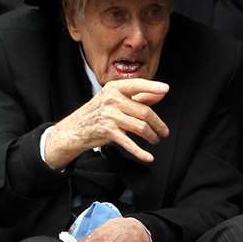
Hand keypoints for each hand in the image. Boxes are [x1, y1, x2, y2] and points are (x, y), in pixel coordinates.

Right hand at [45, 80, 169, 167]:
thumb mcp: (116, 98)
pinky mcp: (108, 132)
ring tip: (155, 139)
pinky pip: (129, 143)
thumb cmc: (99, 111)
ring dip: (152, 136)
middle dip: (158, 124)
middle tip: (164, 131)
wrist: (76, 127)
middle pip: (144, 111)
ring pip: (140, 127)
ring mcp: (109, 116)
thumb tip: (160, 94)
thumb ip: (138, 96)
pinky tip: (148, 157)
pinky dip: (140, 152)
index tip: (166, 89)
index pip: (137, 85)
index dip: (152, 87)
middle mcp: (111, 100)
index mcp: (114, 88)